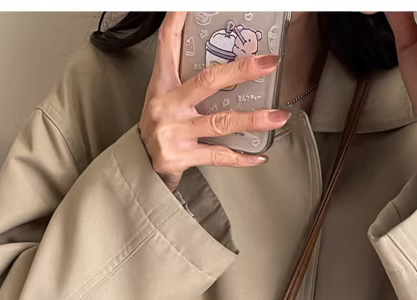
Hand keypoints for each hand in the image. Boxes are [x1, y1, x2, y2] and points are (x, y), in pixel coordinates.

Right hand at [139, 12, 290, 190]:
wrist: (139, 166)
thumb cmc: (158, 127)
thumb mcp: (162, 96)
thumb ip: (184, 75)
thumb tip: (218, 60)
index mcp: (162, 85)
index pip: (168, 45)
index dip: (177, 21)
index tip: (187, 5)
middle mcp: (167, 106)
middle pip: (207, 81)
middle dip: (241, 70)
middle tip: (267, 63)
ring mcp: (174, 132)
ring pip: (220, 122)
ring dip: (253, 119)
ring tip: (277, 116)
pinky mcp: (181, 157)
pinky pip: (217, 156)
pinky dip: (240, 158)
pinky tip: (258, 155)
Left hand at [385, 12, 416, 171]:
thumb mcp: (410, 45)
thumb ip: (402, 18)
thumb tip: (388, 4)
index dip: (402, 0)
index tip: (371, 7)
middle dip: (400, 0)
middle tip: (371, 7)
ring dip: (404, 2)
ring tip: (375, 8)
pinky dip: (411, 6)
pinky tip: (395, 9)